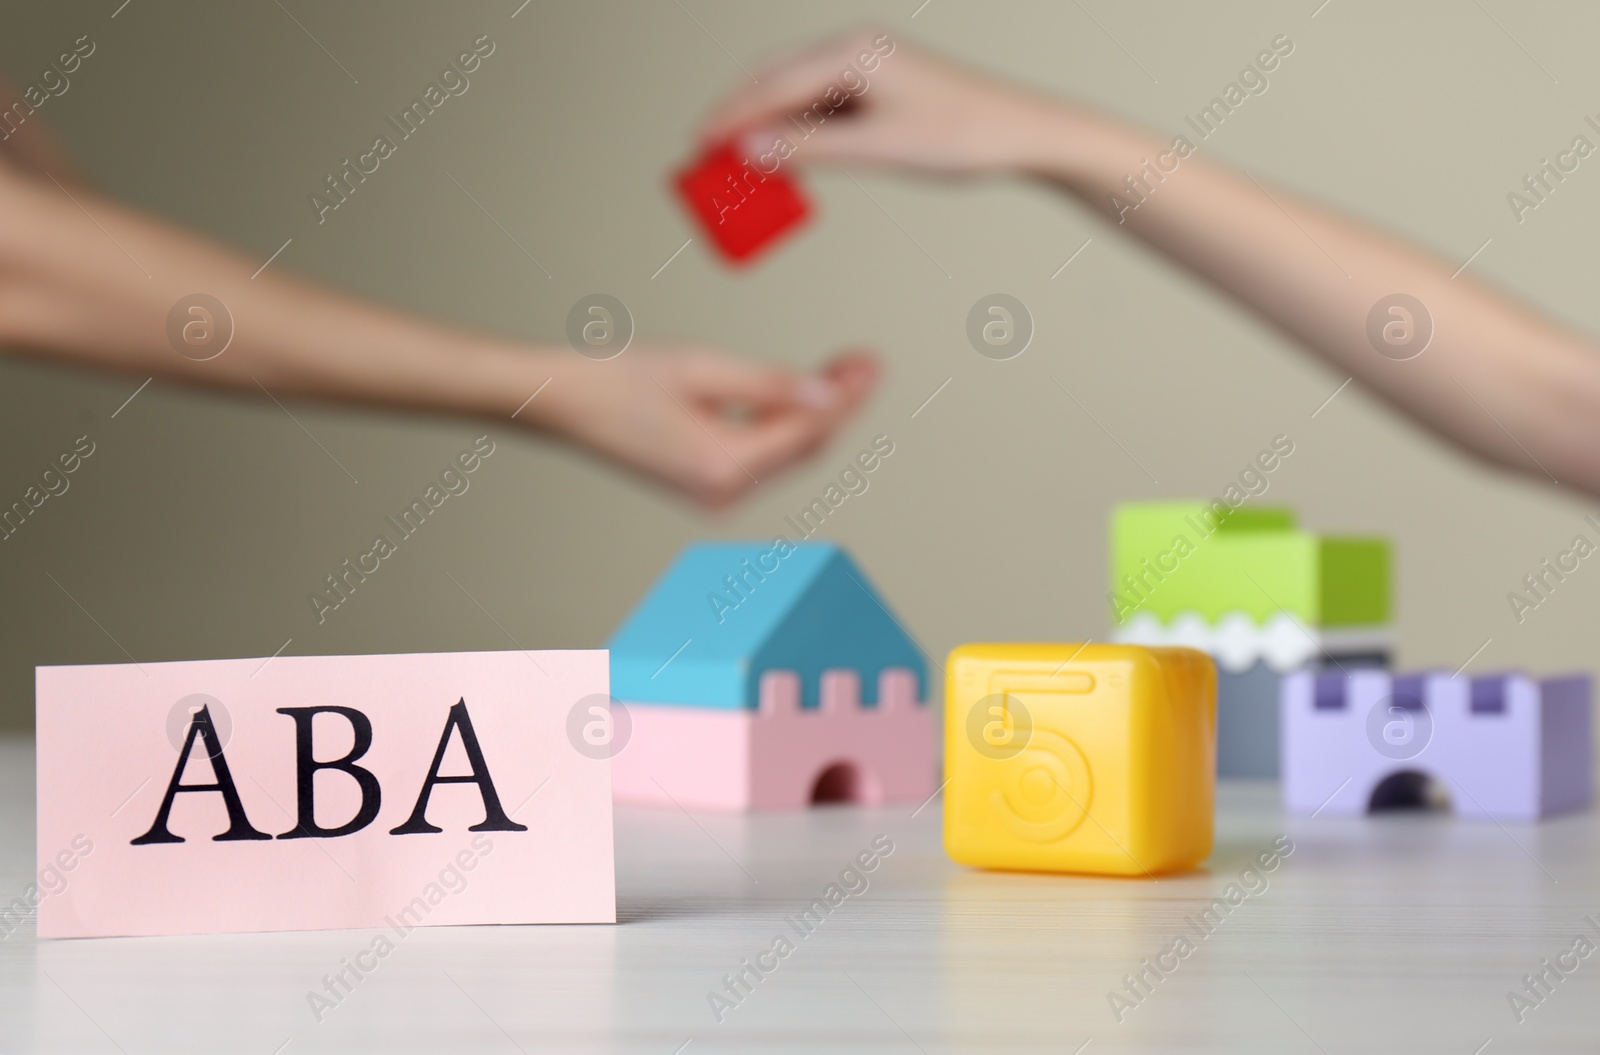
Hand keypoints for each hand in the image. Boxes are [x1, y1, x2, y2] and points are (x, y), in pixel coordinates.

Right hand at [531, 345, 878, 507]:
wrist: (563, 403)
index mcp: (722, 465)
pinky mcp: (705, 485)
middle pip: (804, 447)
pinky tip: (802, 393)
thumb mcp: (702, 368)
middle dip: (838, 404)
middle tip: (866, 361)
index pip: (807, 431)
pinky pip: (761, 455)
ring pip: (786, 452)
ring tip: (846, 369)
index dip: (845, 396)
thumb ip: (770, 384)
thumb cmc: (618, 379)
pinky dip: (784, 424)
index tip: (870, 363)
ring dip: (816, 413)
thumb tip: (829, 395)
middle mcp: (722, 492)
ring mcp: (714, 494)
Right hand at [699, 29, 1060, 177]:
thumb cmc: (961, 135)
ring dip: (764, 128)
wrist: (1021, 133)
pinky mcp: (875, 89)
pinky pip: (819, 107)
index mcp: (852, 52)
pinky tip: (781, 160)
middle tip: (702, 157)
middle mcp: (854, 49)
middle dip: (737, 118)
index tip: (695, 145)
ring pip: (795, 95)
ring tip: (733, 164)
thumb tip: (747, 150)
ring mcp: (864, 67)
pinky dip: (795, 132)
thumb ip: (809, 148)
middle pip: (775, 80)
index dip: (730, 116)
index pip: (773, 83)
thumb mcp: (877, 149)